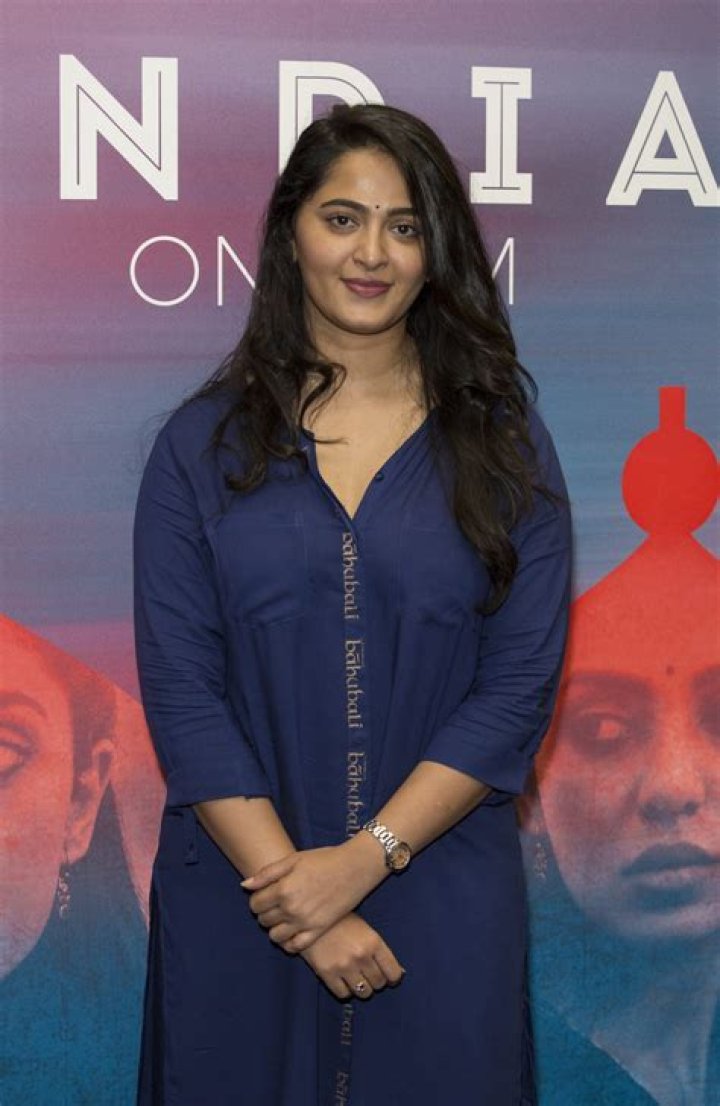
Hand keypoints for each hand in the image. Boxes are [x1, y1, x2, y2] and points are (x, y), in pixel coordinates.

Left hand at [242, 838, 386, 952]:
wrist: (355, 868)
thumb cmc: (324, 859)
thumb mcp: (294, 859)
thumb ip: (267, 873)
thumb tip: (245, 886)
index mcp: (283, 889)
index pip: (255, 904)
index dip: (256, 900)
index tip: (265, 895)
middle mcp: (292, 909)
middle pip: (264, 920)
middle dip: (265, 913)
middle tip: (275, 904)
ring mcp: (305, 922)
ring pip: (275, 936)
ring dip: (274, 928)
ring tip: (283, 917)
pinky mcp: (319, 930)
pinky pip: (295, 947)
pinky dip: (288, 943)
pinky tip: (292, 932)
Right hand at [300, 913, 404, 1000]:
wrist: (309, 916)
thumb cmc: (340, 920)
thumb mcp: (364, 929)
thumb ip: (379, 951)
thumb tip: (399, 973)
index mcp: (373, 942)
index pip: (394, 973)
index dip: (393, 978)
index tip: (388, 978)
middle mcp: (361, 956)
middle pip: (378, 984)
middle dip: (376, 981)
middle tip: (368, 973)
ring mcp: (344, 966)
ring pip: (363, 992)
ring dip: (362, 987)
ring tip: (355, 977)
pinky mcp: (327, 974)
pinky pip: (343, 994)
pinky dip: (345, 990)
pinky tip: (342, 979)